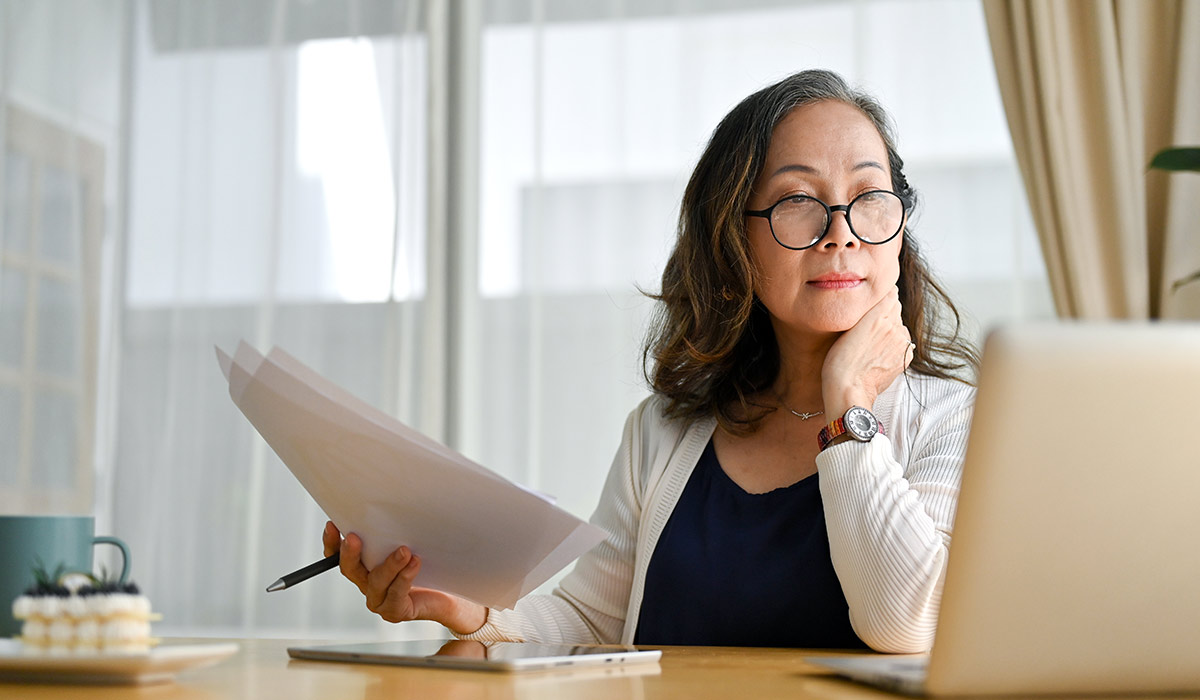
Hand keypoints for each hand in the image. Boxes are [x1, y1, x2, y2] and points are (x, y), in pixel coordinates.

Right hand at [322, 521, 487, 634]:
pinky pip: (396, 594)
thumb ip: (396, 530)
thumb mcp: (408, 542)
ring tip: (404, 550)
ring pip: (376, 582)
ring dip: (389, 565)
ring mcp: (380, 600)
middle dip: (350, 553)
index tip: (333, 524)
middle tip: (354, 537)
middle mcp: (367, 583)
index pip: (338, 556)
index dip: (332, 542)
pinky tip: (414, 563)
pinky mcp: (396, 610)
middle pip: (350, 570)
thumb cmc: (427, 565)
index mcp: (364, 567)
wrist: (449, 595)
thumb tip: (394, 502)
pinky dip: (405, 578)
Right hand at [821, 286, 913, 418]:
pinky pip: (904, 343)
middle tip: (866, 329)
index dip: (880, 298)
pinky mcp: (905, 357)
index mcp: (878, 315)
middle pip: (895, 310)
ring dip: (890, 330)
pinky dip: (895, 345)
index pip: (890, 294)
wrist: (849, 389)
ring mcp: (902, 343)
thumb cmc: (839, 361)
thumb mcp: (847, 327)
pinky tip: (879, 354)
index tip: (871, 305)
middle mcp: (894, 326)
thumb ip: (868, 309)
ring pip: (899, 326)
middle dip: (885, 314)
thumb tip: (885, 294)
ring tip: (872, 344)